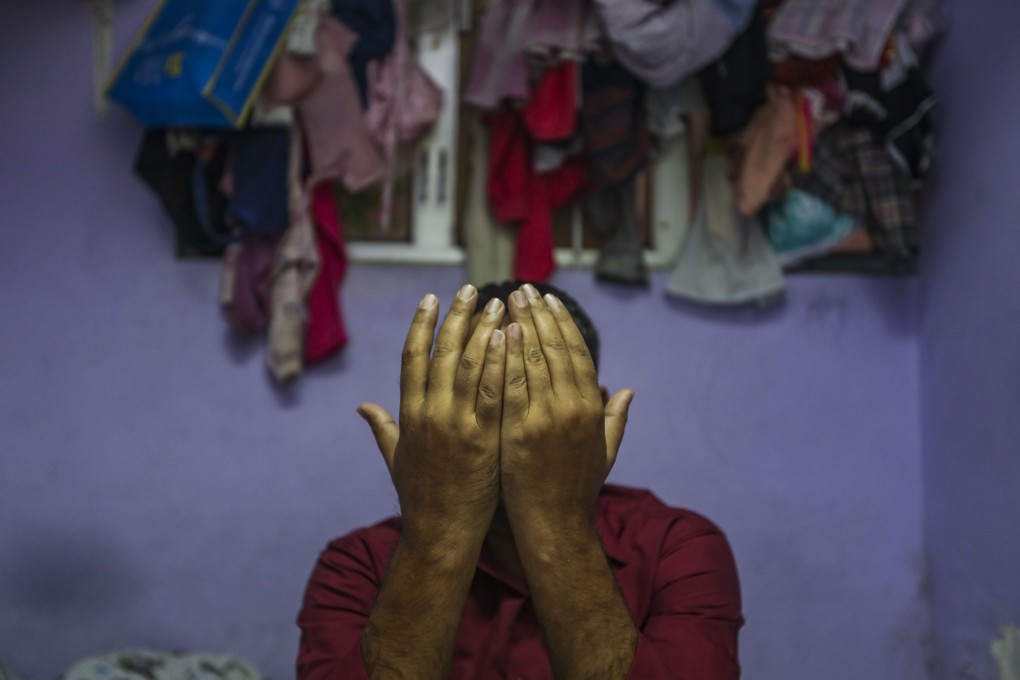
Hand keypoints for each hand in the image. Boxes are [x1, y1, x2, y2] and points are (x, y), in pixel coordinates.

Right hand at [358, 284, 506, 546]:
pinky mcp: (482, 439)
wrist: (439, 535)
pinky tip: (510, 338)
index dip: (422, 324)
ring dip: (484, 330)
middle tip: (473, 288)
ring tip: (499, 304)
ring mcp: (456, 425)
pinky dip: (501, 363)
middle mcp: (429, 414)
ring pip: (470, 366)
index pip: (413, 357)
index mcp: (409, 415)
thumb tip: (362, 406)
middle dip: (458, 316)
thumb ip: (382, 428)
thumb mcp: (395, 458)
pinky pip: (494, 393)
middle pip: (443, 353)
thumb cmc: (419, 498)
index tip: (432, 298)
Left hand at [499, 284, 633, 526]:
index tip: (550, 300)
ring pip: (534, 361)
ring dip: (521, 325)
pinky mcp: (520, 432)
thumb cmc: (576, 491)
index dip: (563, 324)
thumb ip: (615, 419)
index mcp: (591, 410)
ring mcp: (547, 420)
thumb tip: (627, 390)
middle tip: (524, 287)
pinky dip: (506, 357)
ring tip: (507, 300)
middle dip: (539, 314)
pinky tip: (498, 333)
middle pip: (555, 349)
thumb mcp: (604, 452)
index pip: (578, 354)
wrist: (555, 528)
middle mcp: (572, 409)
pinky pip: (511, 386)